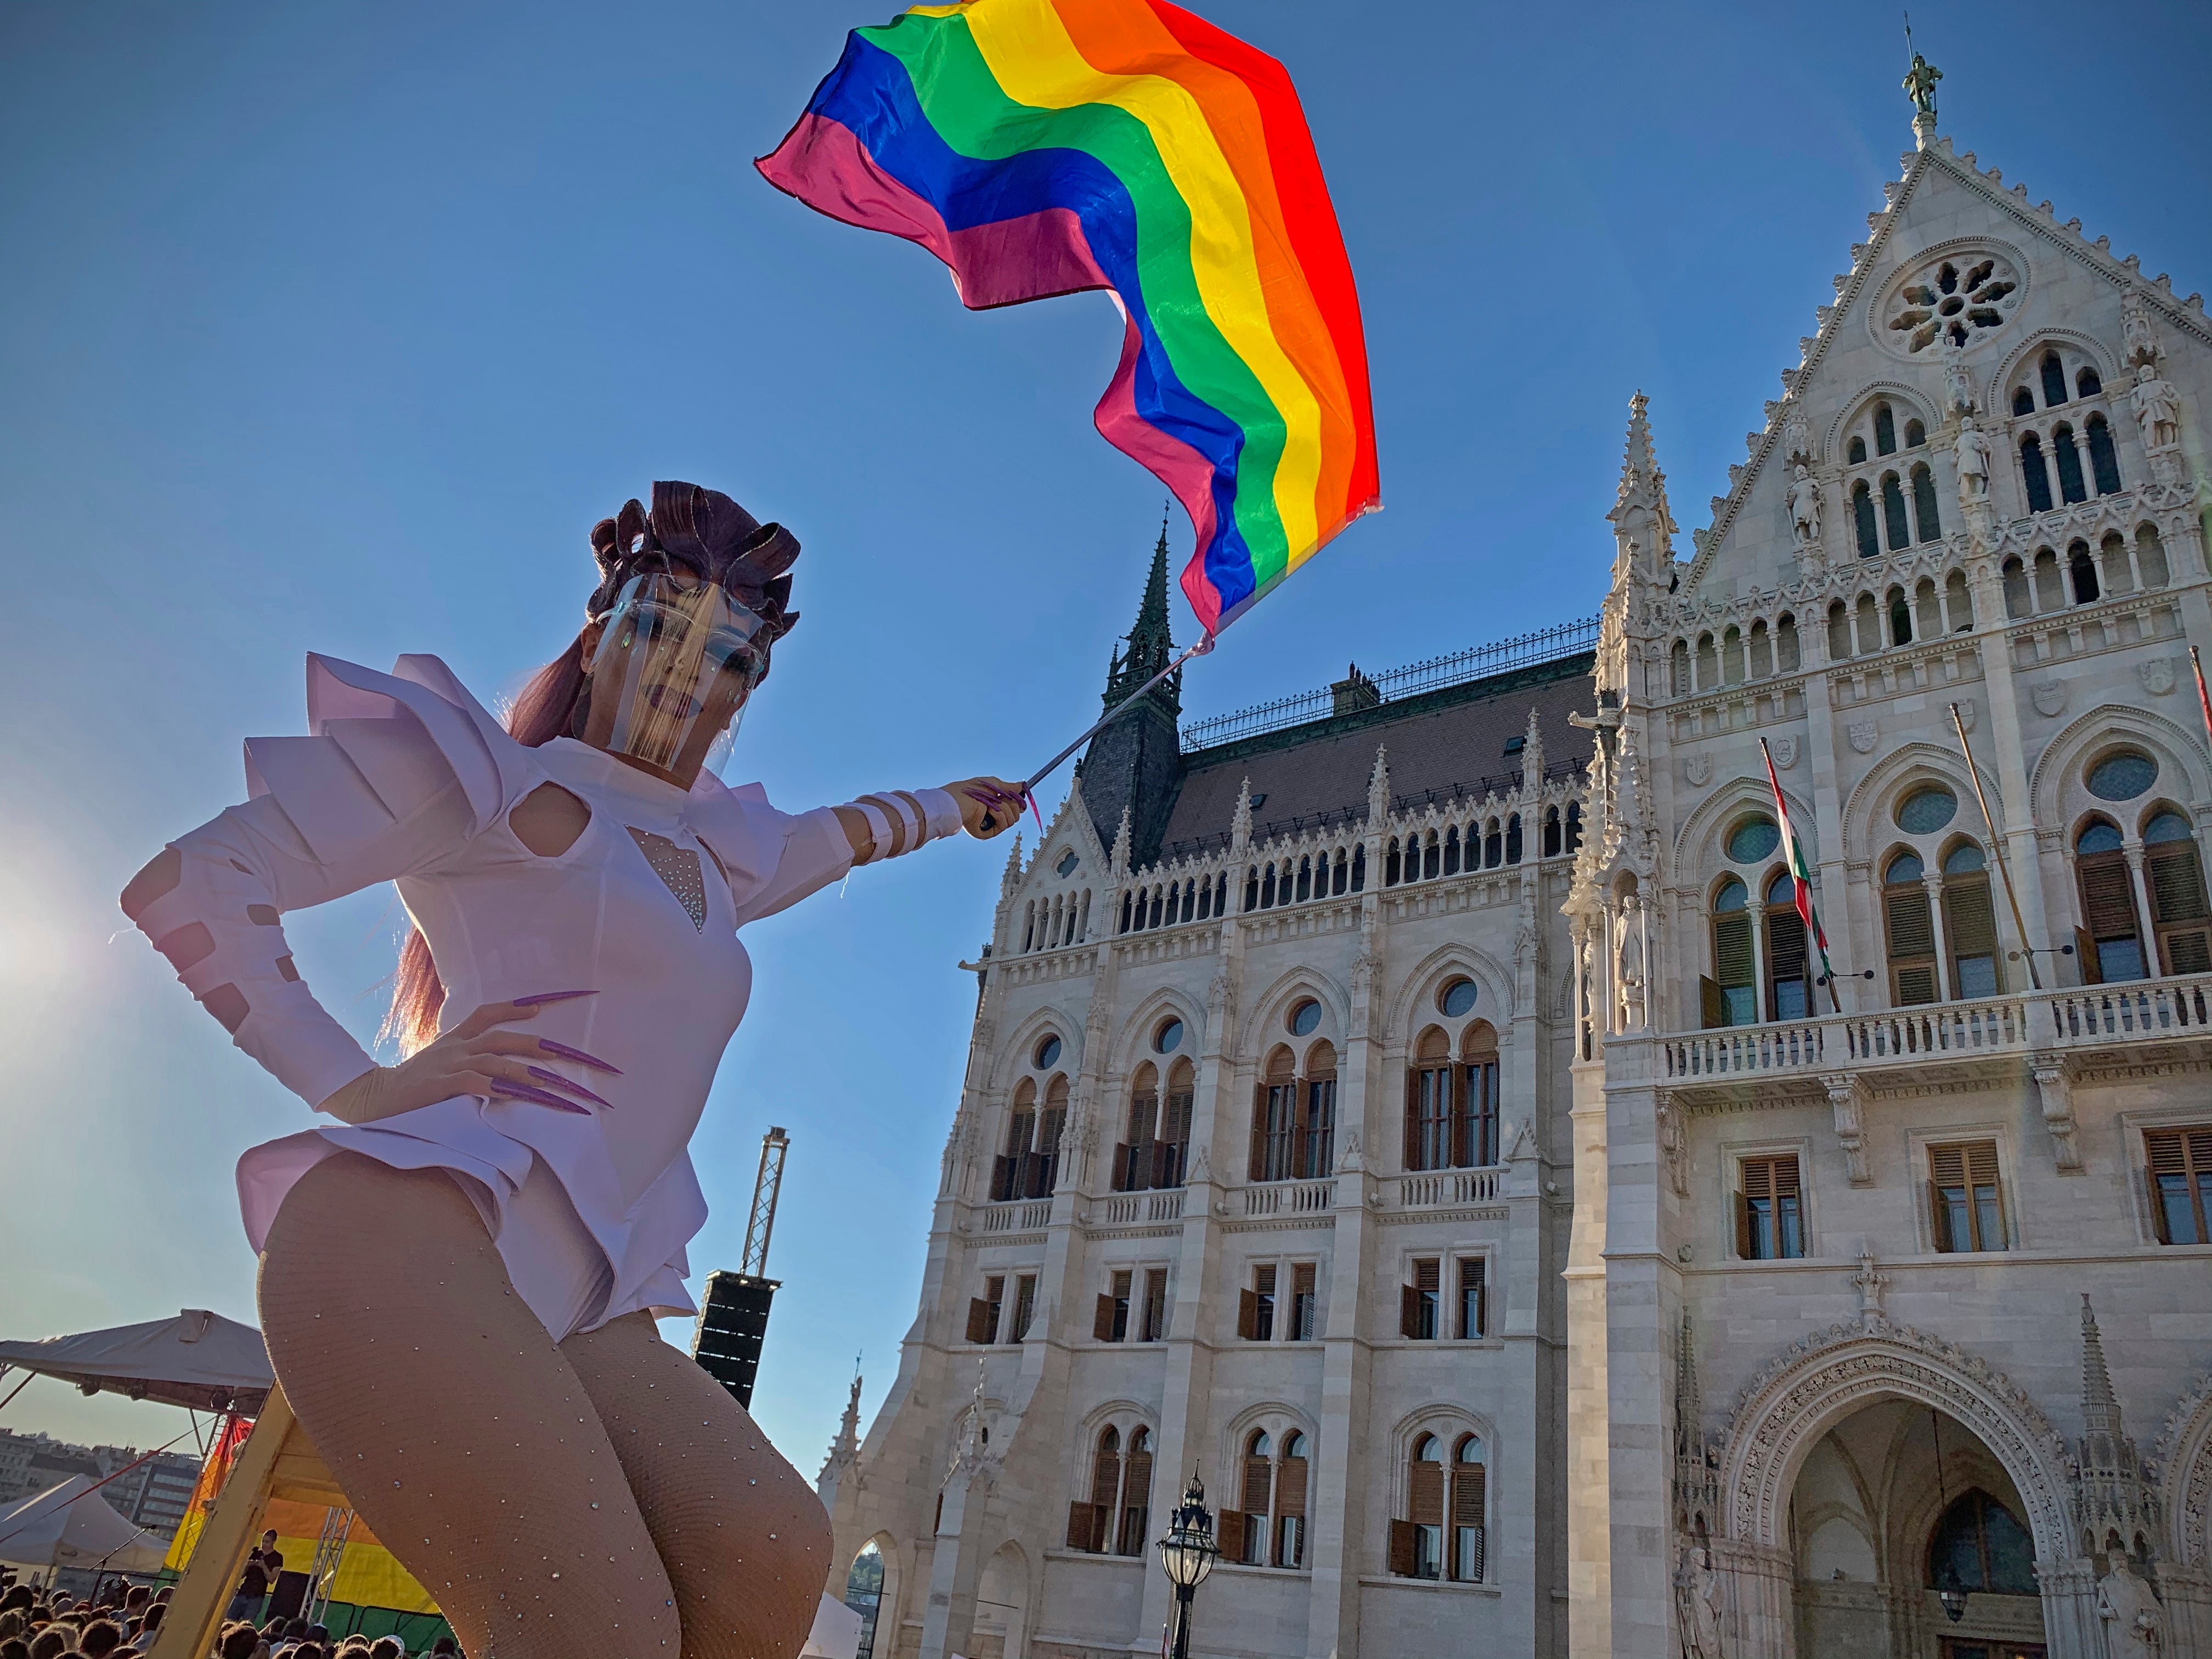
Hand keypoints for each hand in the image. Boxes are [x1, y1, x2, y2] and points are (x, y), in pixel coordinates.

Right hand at [317, 992, 617, 1124]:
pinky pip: (476, 1083)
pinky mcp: (441, 1086)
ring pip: (496, 1060)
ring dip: (527, 1071)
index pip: (489, 1012)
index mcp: (456, 1039)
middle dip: (537, 1043)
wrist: (370, 1099)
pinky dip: (498, 1087)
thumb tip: (502, 1071)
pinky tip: (517, 1094)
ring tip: (554, 1080)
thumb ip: (467, 1062)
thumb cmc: (410, 1088)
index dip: (518, 1007)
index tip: (545, 1005)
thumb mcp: (439, 1066)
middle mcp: (456, 1047)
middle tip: (567, 1052)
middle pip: (503, 1037)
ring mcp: (449, 1065)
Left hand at [945, 777, 1028, 838]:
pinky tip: (990, 810)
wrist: (961, 799)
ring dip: (1005, 809)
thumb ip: (1009, 787)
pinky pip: (1002, 826)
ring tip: (993, 804)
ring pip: (1012, 821)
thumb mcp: (995, 784)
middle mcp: (992, 816)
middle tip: (1003, 798)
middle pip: (1016, 815)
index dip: (1018, 803)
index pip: (1014, 808)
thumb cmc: (973, 789)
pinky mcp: (985, 833)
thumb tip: (1021, 786)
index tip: (1018, 797)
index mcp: (994, 805)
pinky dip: (999, 816)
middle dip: (1013, 805)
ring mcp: (989, 825)